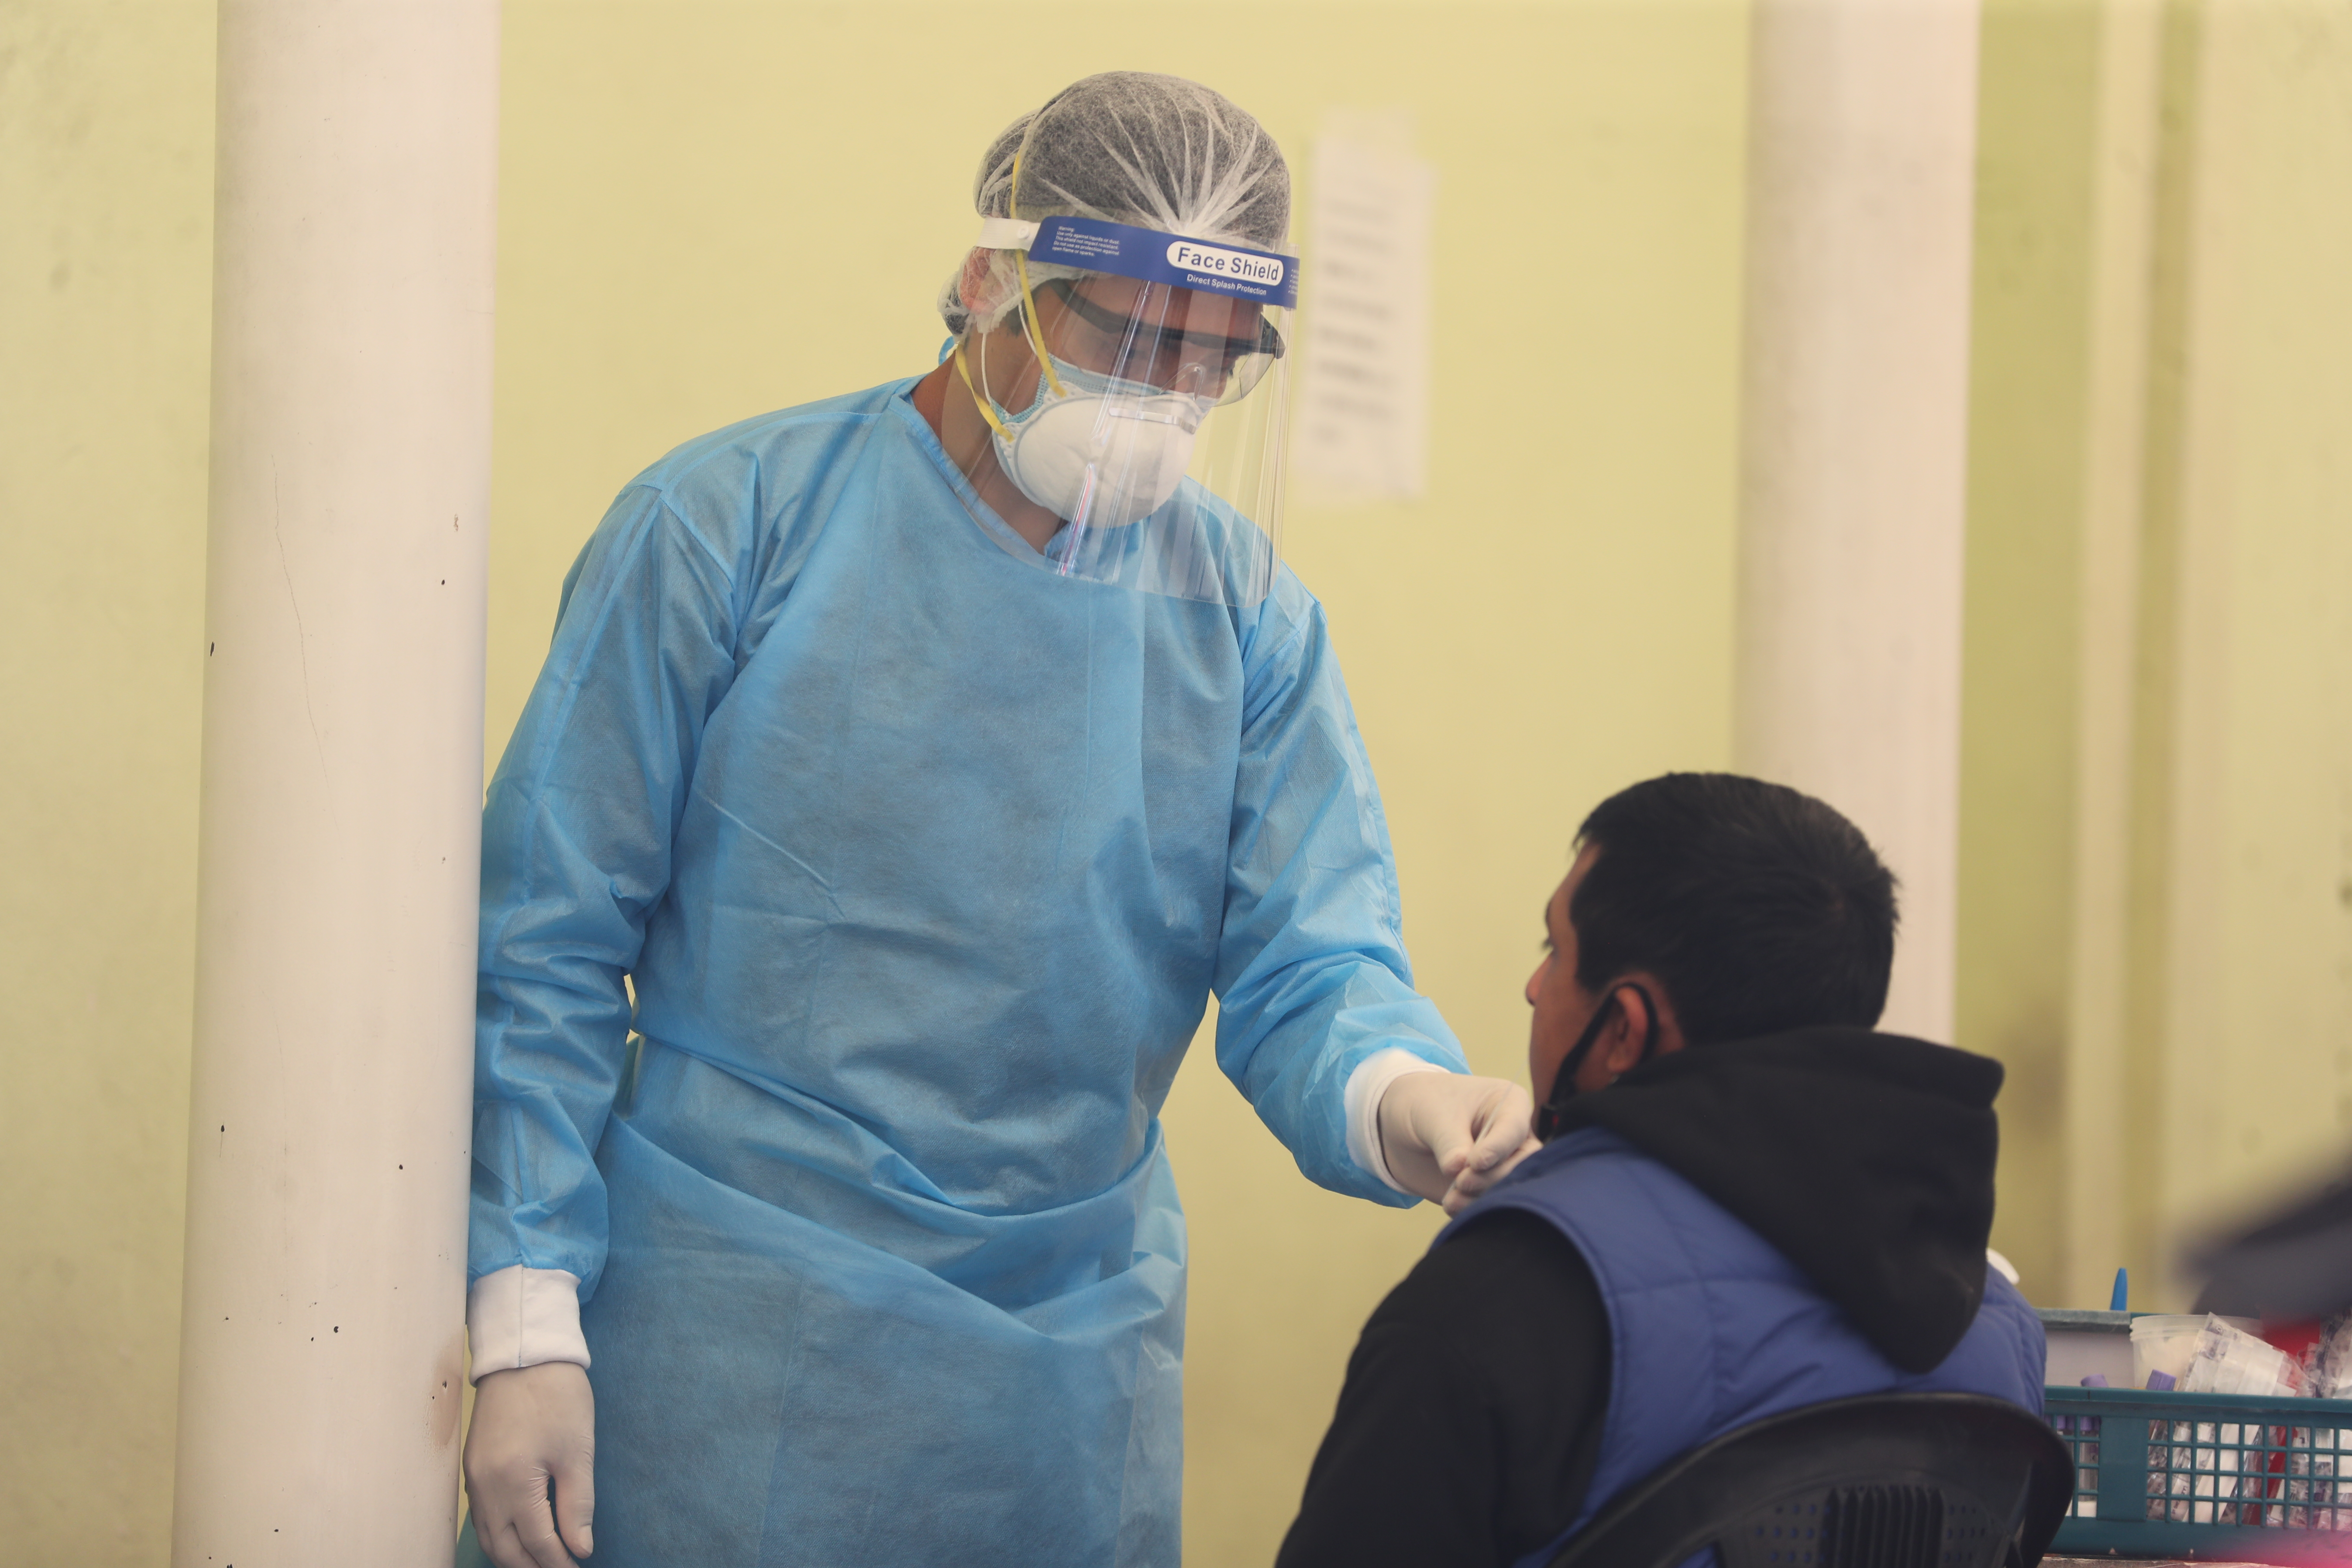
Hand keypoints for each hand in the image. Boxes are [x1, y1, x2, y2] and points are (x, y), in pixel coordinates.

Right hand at [465, 1361, 596, 1567]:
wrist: (524, 1354)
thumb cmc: (557, 1396)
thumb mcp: (577, 1451)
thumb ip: (577, 1505)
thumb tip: (580, 1547)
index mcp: (513, 1483)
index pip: (536, 1542)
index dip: (558, 1562)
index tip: (577, 1567)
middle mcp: (485, 1487)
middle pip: (504, 1548)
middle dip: (532, 1566)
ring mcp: (473, 1477)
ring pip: (488, 1536)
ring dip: (512, 1555)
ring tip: (541, 1561)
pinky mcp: (472, 1466)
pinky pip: (480, 1516)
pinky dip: (499, 1534)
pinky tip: (518, 1535)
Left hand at [1378, 1072, 1540, 1214]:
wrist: (1402, 1125)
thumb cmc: (1426, 1105)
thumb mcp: (1434, 1115)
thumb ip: (1450, 1143)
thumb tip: (1458, 1170)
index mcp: (1509, 1105)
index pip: (1515, 1128)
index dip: (1498, 1148)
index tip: (1475, 1163)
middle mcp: (1512, 1137)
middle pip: (1521, 1164)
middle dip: (1493, 1177)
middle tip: (1462, 1181)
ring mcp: (1501, 1164)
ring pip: (1508, 1187)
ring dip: (1481, 1196)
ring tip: (1453, 1197)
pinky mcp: (1485, 1187)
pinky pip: (1488, 1202)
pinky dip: (1472, 1208)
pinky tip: (1452, 1204)